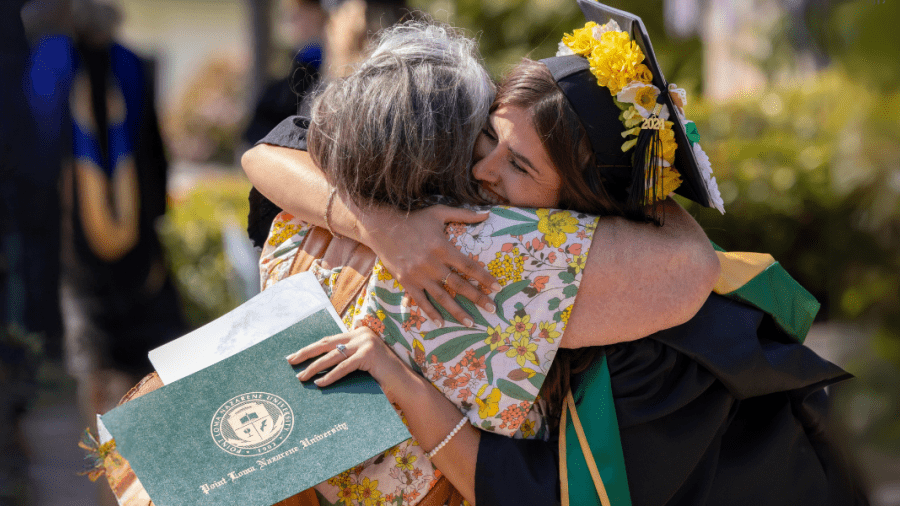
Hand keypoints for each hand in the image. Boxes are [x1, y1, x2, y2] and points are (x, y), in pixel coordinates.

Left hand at [288, 327, 406, 395]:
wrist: (405, 384)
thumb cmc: (382, 378)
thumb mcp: (362, 363)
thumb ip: (346, 359)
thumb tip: (319, 367)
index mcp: (359, 333)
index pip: (329, 340)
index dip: (311, 348)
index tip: (295, 356)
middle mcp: (362, 334)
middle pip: (326, 343)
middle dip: (306, 353)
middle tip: (290, 362)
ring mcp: (366, 343)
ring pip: (333, 356)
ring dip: (314, 367)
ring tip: (302, 377)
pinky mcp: (369, 355)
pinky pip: (344, 367)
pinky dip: (330, 376)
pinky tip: (320, 383)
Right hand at [356, 205, 500, 327]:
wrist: (381, 227)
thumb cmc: (414, 219)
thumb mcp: (439, 212)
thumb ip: (465, 214)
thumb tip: (488, 213)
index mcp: (443, 248)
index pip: (469, 266)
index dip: (485, 278)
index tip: (498, 288)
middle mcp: (432, 264)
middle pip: (459, 285)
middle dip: (478, 298)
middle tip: (493, 309)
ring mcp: (419, 275)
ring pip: (442, 297)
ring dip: (457, 312)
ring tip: (471, 323)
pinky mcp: (406, 282)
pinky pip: (421, 301)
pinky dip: (430, 313)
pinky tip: (441, 323)